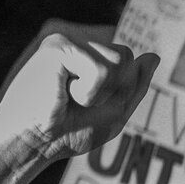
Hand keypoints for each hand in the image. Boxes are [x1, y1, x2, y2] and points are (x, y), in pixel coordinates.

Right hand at [0, 34, 156, 173]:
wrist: (31, 143)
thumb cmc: (67, 132)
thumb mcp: (114, 112)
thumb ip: (135, 85)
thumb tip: (153, 56)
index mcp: (88, 54)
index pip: (127, 57)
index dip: (121, 85)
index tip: (91, 102)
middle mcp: (77, 41)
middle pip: (126, 55)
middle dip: (114, 88)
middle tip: (80, 102)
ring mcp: (66, 40)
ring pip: (119, 59)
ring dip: (102, 91)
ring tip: (72, 98)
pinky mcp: (57, 46)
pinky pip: (102, 70)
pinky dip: (90, 92)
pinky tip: (64, 95)